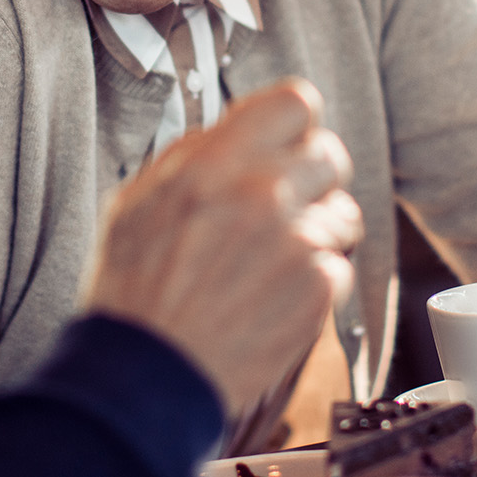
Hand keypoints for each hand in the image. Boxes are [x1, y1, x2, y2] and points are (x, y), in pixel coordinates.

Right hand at [84, 78, 361, 411]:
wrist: (146, 374)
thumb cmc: (134, 293)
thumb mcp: (137, 200)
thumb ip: (194, 156)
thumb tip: (234, 131)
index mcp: (215, 164)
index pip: (296, 102)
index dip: (294, 125)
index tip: (286, 144)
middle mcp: (263, 193)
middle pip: (331, 154)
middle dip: (311, 180)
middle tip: (283, 208)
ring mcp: (296, 241)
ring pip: (342, 214)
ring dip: (315, 234)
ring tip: (271, 264)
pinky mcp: (318, 290)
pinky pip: (339, 266)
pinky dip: (314, 284)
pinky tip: (273, 298)